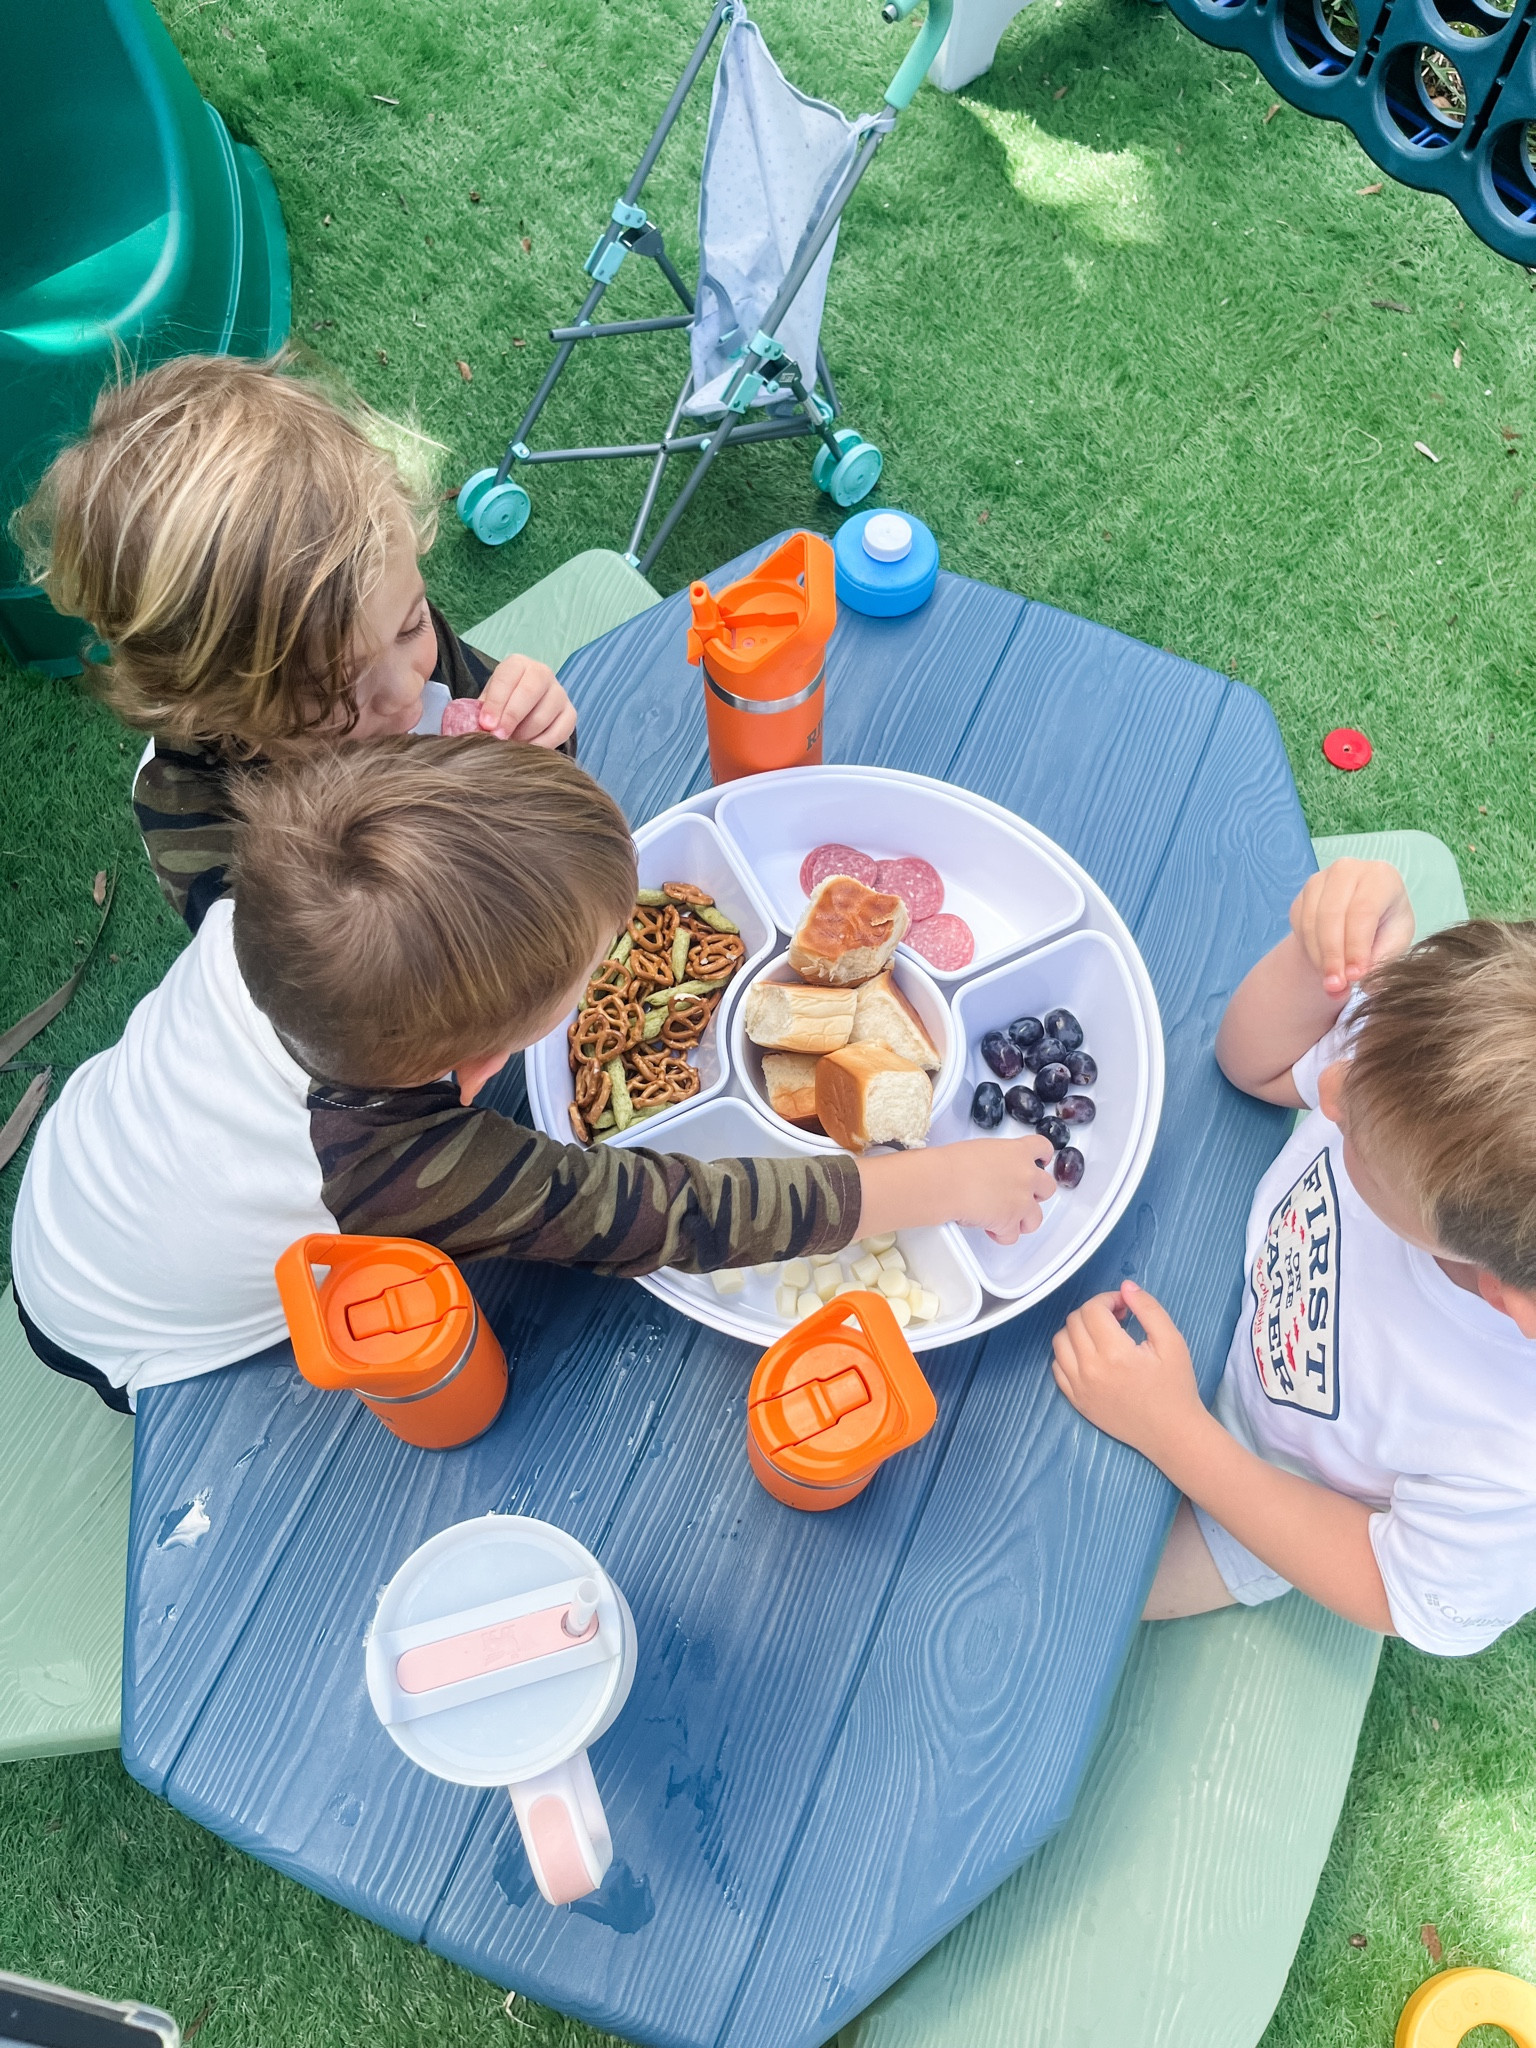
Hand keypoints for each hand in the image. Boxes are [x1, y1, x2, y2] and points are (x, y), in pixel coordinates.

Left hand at [475, 654, 576, 746]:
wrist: (523, 708)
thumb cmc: (501, 704)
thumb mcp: (488, 702)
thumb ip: (482, 712)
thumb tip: (477, 730)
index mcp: (517, 665)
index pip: (507, 678)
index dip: (496, 703)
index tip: (486, 725)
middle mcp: (542, 673)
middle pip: (529, 692)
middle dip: (511, 718)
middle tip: (499, 737)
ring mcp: (559, 693)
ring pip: (544, 715)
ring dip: (525, 734)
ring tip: (511, 744)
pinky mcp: (570, 713)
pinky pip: (560, 731)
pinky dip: (543, 744)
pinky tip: (529, 749)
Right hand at [854, 1137, 1055, 1243]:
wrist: (946, 1182)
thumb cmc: (954, 1163)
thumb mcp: (981, 1149)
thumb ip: (997, 1159)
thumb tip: (992, 1171)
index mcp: (1017, 1151)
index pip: (1043, 1148)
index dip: (1044, 1156)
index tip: (1042, 1160)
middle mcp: (1026, 1176)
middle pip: (1047, 1187)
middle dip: (1036, 1194)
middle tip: (1020, 1195)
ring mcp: (1021, 1201)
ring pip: (1036, 1217)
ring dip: (1023, 1219)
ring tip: (1007, 1219)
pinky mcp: (1010, 1222)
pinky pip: (1012, 1236)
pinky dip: (1002, 1235)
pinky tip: (991, 1230)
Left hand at [1051, 1279, 1202, 1462]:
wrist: (1171, 1433)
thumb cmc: (1175, 1388)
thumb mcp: (1172, 1342)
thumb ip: (1148, 1309)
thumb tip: (1126, 1287)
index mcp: (1114, 1353)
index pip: (1092, 1309)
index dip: (1108, 1299)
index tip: (1125, 1306)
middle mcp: (1090, 1369)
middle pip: (1074, 1321)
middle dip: (1095, 1312)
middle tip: (1118, 1319)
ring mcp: (1079, 1387)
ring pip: (1060, 1341)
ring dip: (1078, 1330)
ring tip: (1103, 1336)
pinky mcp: (1076, 1400)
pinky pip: (1057, 1366)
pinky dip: (1069, 1354)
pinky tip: (1091, 1355)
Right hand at [1290, 858, 1413, 998]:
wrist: (1362, 919)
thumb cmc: (1385, 928)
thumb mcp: (1394, 944)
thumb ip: (1382, 962)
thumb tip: (1370, 987)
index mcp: (1381, 876)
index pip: (1363, 911)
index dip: (1356, 946)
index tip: (1355, 977)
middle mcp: (1348, 870)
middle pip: (1332, 915)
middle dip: (1333, 956)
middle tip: (1337, 987)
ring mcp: (1320, 879)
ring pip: (1311, 922)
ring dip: (1319, 958)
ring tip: (1331, 985)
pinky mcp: (1302, 894)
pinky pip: (1299, 926)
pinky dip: (1310, 952)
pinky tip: (1324, 967)